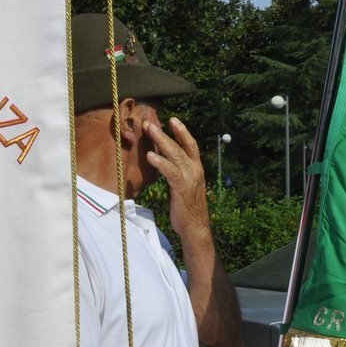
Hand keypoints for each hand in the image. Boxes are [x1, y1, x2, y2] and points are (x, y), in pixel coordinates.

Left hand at [143, 115, 209, 243]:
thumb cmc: (186, 207)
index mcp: (196, 169)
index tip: (172, 119)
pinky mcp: (182, 188)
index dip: (182, 132)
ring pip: (175, 154)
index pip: (190, 145)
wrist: (195, 226)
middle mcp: (195, 170)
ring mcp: (190, 178)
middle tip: (151, 122)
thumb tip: (164, 161)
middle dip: (165, 132)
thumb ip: (176, 172)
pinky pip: (170, 172)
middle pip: (180, 146)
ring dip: (161, 140)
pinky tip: (150, 155)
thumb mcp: (182, 185)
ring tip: (149, 130)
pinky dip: (160, 162)